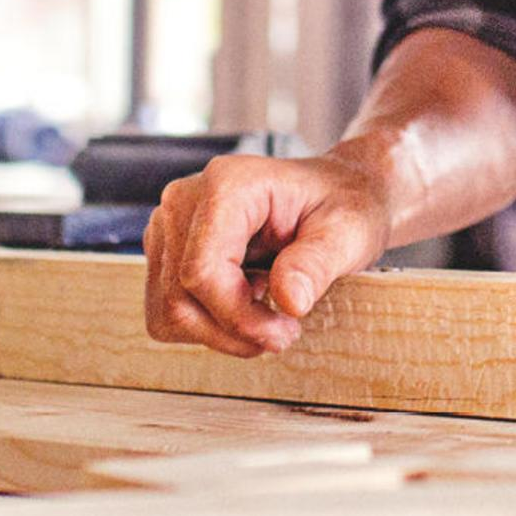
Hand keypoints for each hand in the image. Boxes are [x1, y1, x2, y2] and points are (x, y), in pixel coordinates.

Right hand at [142, 150, 393, 356]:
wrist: (334, 194)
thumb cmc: (342, 205)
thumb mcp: (349, 231)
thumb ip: (317, 263)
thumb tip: (289, 300)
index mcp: (228, 184)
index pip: (201, 271)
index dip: (237, 316)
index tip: (285, 330)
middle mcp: (186, 199)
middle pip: (179, 296)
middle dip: (232, 329)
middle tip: (283, 332)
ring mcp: (170, 225)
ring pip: (168, 310)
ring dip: (220, 331)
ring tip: (268, 312)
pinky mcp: (167, 250)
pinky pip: (168, 308)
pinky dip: (208, 323)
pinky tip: (246, 301)